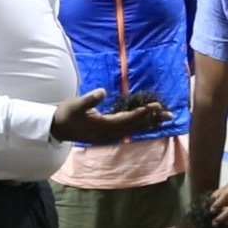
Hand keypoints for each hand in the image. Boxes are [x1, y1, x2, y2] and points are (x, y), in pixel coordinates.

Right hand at [50, 88, 171, 144]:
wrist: (58, 129)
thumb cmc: (66, 114)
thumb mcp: (75, 105)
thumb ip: (89, 99)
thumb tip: (102, 91)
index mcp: (104, 126)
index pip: (128, 119)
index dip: (142, 113)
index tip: (155, 106)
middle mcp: (110, 133)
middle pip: (136, 126)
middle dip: (152, 119)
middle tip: (170, 114)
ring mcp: (110, 135)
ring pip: (134, 129)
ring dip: (149, 123)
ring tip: (163, 117)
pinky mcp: (108, 134)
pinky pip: (128, 129)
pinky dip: (139, 124)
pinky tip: (146, 120)